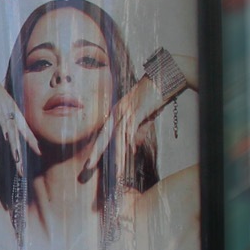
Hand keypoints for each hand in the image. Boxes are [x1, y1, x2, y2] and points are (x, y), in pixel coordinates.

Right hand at [0, 67, 41, 179]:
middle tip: (21, 171)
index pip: (24, 132)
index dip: (32, 143)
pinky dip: (6, 128)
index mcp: (13, 115)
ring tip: (17, 160)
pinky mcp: (0, 102)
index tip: (39, 154)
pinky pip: (3, 118)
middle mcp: (13, 113)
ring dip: (15, 146)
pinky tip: (8, 138)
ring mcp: (7, 108)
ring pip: (12, 130)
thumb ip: (0, 121)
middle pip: (19, 137)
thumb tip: (4, 133)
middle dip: (20, 154)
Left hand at [79, 73, 161, 189]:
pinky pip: (132, 129)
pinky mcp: (138, 110)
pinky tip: (130, 153)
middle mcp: (118, 111)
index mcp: (116, 112)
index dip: (97, 148)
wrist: (162, 78)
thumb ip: (137, 132)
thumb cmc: (153, 97)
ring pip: (118, 136)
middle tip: (87, 167)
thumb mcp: (143, 117)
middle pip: (104, 135)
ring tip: (116, 171)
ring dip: (118, 155)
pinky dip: (131, 141)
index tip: (89, 162)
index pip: (104, 133)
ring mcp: (127, 110)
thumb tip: (132, 149)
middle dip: (96, 153)